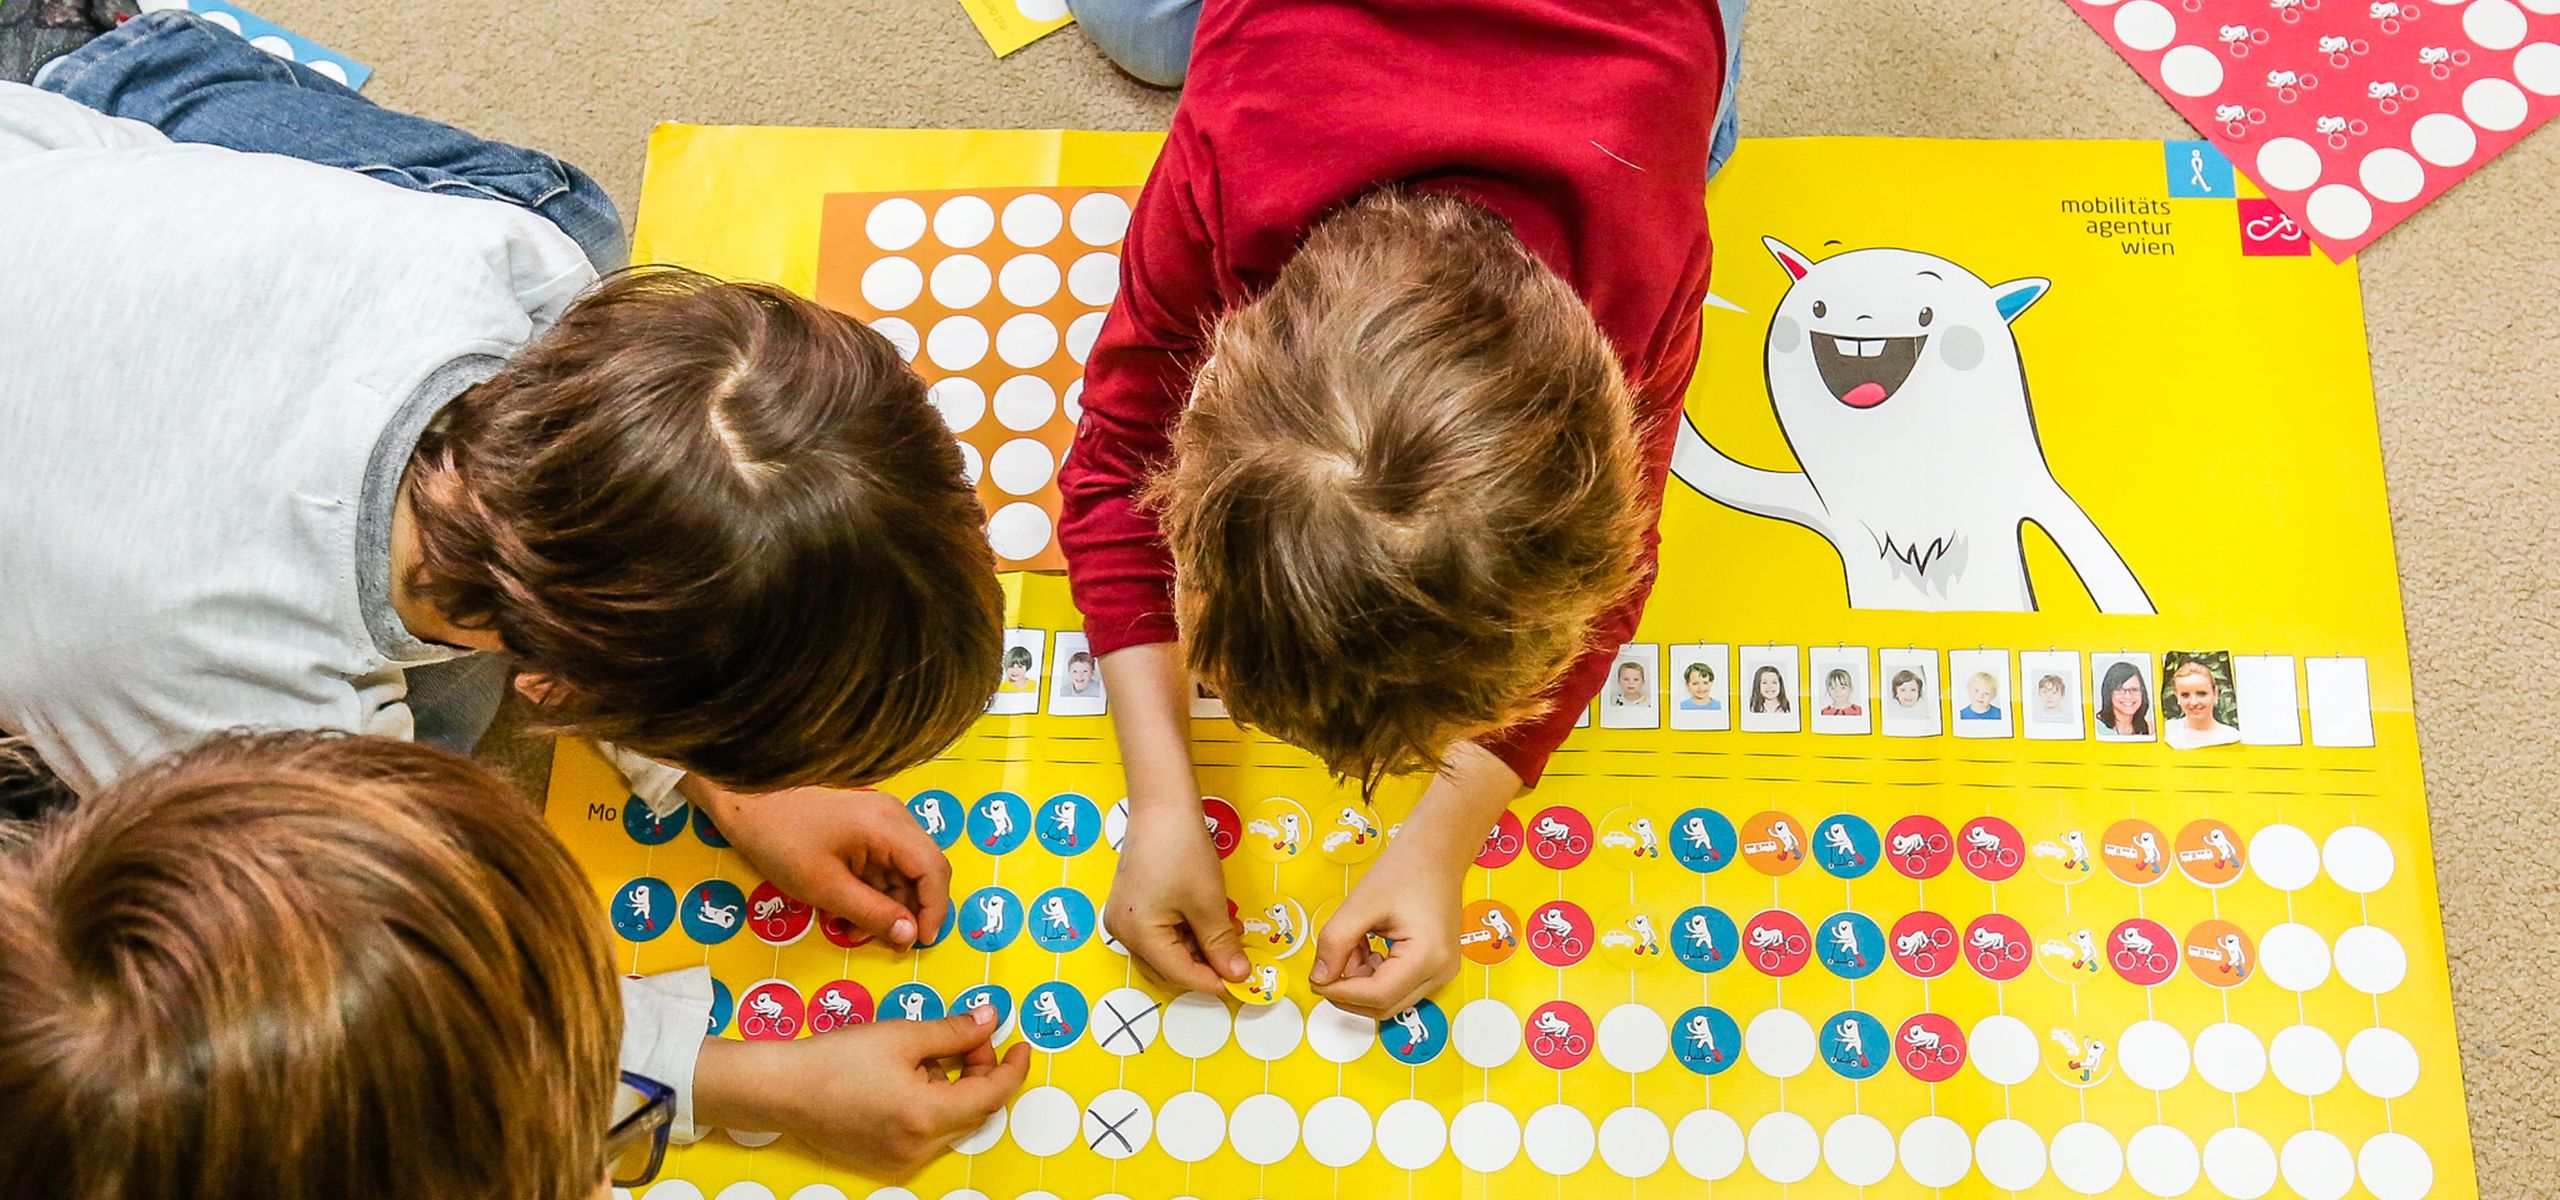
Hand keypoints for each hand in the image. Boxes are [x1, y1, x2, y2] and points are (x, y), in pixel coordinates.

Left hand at [688, 779, 949, 949]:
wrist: (743, 801)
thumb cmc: (781, 841)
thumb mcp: (825, 887)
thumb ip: (873, 913)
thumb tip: (910, 936)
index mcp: (889, 825)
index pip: (934, 869)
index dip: (935, 909)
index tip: (920, 942)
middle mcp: (893, 817)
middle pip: (921, 870)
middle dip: (907, 910)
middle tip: (885, 942)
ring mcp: (878, 819)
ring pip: (900, 871)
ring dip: (885, 904)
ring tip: (852, 929)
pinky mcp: (863, 826)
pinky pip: (881, 863)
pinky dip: (871, 890)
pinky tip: (845, 911)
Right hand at [695, 1007, 1030, 1178]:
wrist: (782, 1089)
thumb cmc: (837, 1059)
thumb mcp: (902, 1036)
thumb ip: (953, 1031)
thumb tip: (990, 1020)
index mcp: (928, 1116)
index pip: (993, 1095)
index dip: (1013, 1068)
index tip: (1021, 1044)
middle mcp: (919, 1146)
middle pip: (974, 1109)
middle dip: (980, 1070)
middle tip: (968, 1035)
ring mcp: (902, 1157)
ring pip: (951, 1119)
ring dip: (955, 1085)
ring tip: (928, 1051)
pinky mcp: (886, 1158)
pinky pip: (927, 1129)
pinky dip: (932, 1101)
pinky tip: (910, 1075)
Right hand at [1104, 797, 1246, 993]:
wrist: (1162, 804)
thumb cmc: (1182, 850)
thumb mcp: (1208, 902)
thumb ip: (1222, 945)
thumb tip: (1239, 976)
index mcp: (1137, 934)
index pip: (1179, 974)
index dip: (1213, 982)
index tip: (1242, 984)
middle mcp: (1123, 931)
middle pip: (1170, 964)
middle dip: (1207, 962)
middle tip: (1240, 955)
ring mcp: (1124, 916)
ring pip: (1168, 947)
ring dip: (1201, 945)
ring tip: (1232, 929)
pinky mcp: (1131, 902)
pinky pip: (1161, 929)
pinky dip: (1187, 929)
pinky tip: (1211, 917)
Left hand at [1308, 835, 1463, 1018]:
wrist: (1436, 852)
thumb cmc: (1405, 869)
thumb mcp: (1361, 903)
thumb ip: (1335, 942)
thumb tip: (1319, 977)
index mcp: (1428, 957)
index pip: (1377, 995)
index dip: (1340, 992)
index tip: (1316, 978)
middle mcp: (1440, 972)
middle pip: (1383, 1005)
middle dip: (1348, 989)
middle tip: (1329, 960)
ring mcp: (1440, 973)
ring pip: (1387, 999)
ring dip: (1359, 982)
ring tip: (1351, 943)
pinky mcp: (1433, 968)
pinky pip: (1396, 986)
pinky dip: (1372, 974)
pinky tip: (1365, 946)